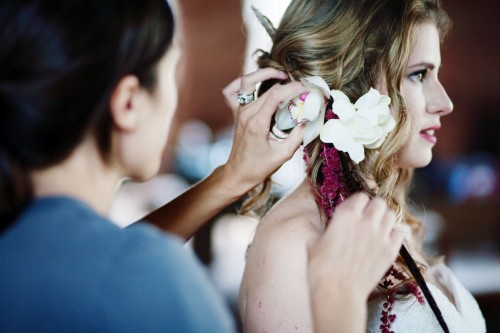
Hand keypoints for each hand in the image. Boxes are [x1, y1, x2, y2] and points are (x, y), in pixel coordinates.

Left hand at [220, 68, 305, 192]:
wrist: (238, 173)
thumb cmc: (259, 167)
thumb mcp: (284, 155)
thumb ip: (298, 136)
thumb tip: (308, 119)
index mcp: (257, 123)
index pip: (277, 95)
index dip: (295, 88)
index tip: (309, 89)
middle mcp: (246, 114)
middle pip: (268, 88)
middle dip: (289, 84)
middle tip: (304, 87)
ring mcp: (239, 111)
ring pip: (249, 83)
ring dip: (266, 75)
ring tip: (282, 75)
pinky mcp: (236, 113)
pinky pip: (232, 91)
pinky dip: (241, 83)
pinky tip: (255, 82)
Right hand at [307, 193, 403, 300]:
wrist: (337, 293)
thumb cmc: (321, 269)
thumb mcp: (314, 242)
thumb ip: (326, 230)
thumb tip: (329, 229)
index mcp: (346, 214)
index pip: (360, 195)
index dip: (357, 202)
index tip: (354, 209)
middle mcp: (366, 221)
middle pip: (379, 202)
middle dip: (373, 207)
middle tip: (367, 217)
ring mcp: (381, 236)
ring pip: (391, 215)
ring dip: (384, 219)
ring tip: (377, 228)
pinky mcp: (391, 251)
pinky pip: (400, 233)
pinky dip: (394, 234)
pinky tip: (385, 240)